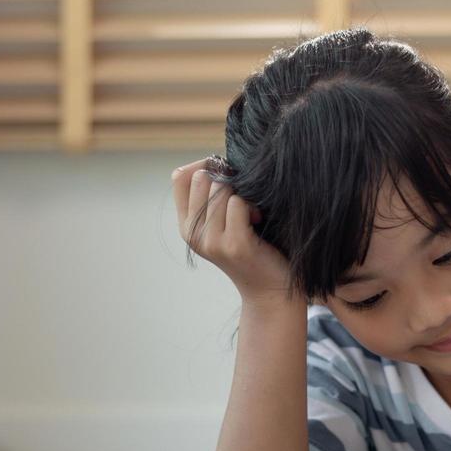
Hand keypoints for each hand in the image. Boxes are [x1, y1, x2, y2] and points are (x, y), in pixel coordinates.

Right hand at [172, 158, 292, 304]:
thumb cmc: (254, 247)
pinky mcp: (234, 244)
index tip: (226, 174)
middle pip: (202, 178)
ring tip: (253, 214)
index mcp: (187, 226)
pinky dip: (253, 206)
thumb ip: (212, 195)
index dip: (203, 165)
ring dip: (243, 194)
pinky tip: (258, 221)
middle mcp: (193, 234)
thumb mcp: (224, 220)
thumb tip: (213, 161)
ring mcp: (211, 241)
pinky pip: (238, 203)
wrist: (270, 290)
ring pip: (221, 189)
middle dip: (227, 179)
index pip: (179, 177)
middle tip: (243, 201)